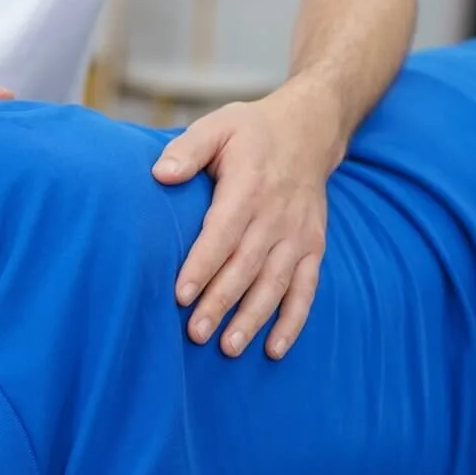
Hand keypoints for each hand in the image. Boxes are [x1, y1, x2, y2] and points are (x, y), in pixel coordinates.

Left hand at [152, 89, 338, 359]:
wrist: (310, 129)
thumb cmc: (252, 132)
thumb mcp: (218, 126)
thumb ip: (188, 149)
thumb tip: (161, 174)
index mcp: (249, 187)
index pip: (223, 233)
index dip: (203, 265)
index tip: (180, 295)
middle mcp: (277, 215)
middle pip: (246, 266)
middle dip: (221, 302)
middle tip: (195, 333)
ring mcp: (298, 234)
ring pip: (275, 283)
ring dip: (253, 318)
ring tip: (229, 347)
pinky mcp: (313, 247)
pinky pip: (306, 289)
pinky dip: (293, 320)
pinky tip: (275, 349)